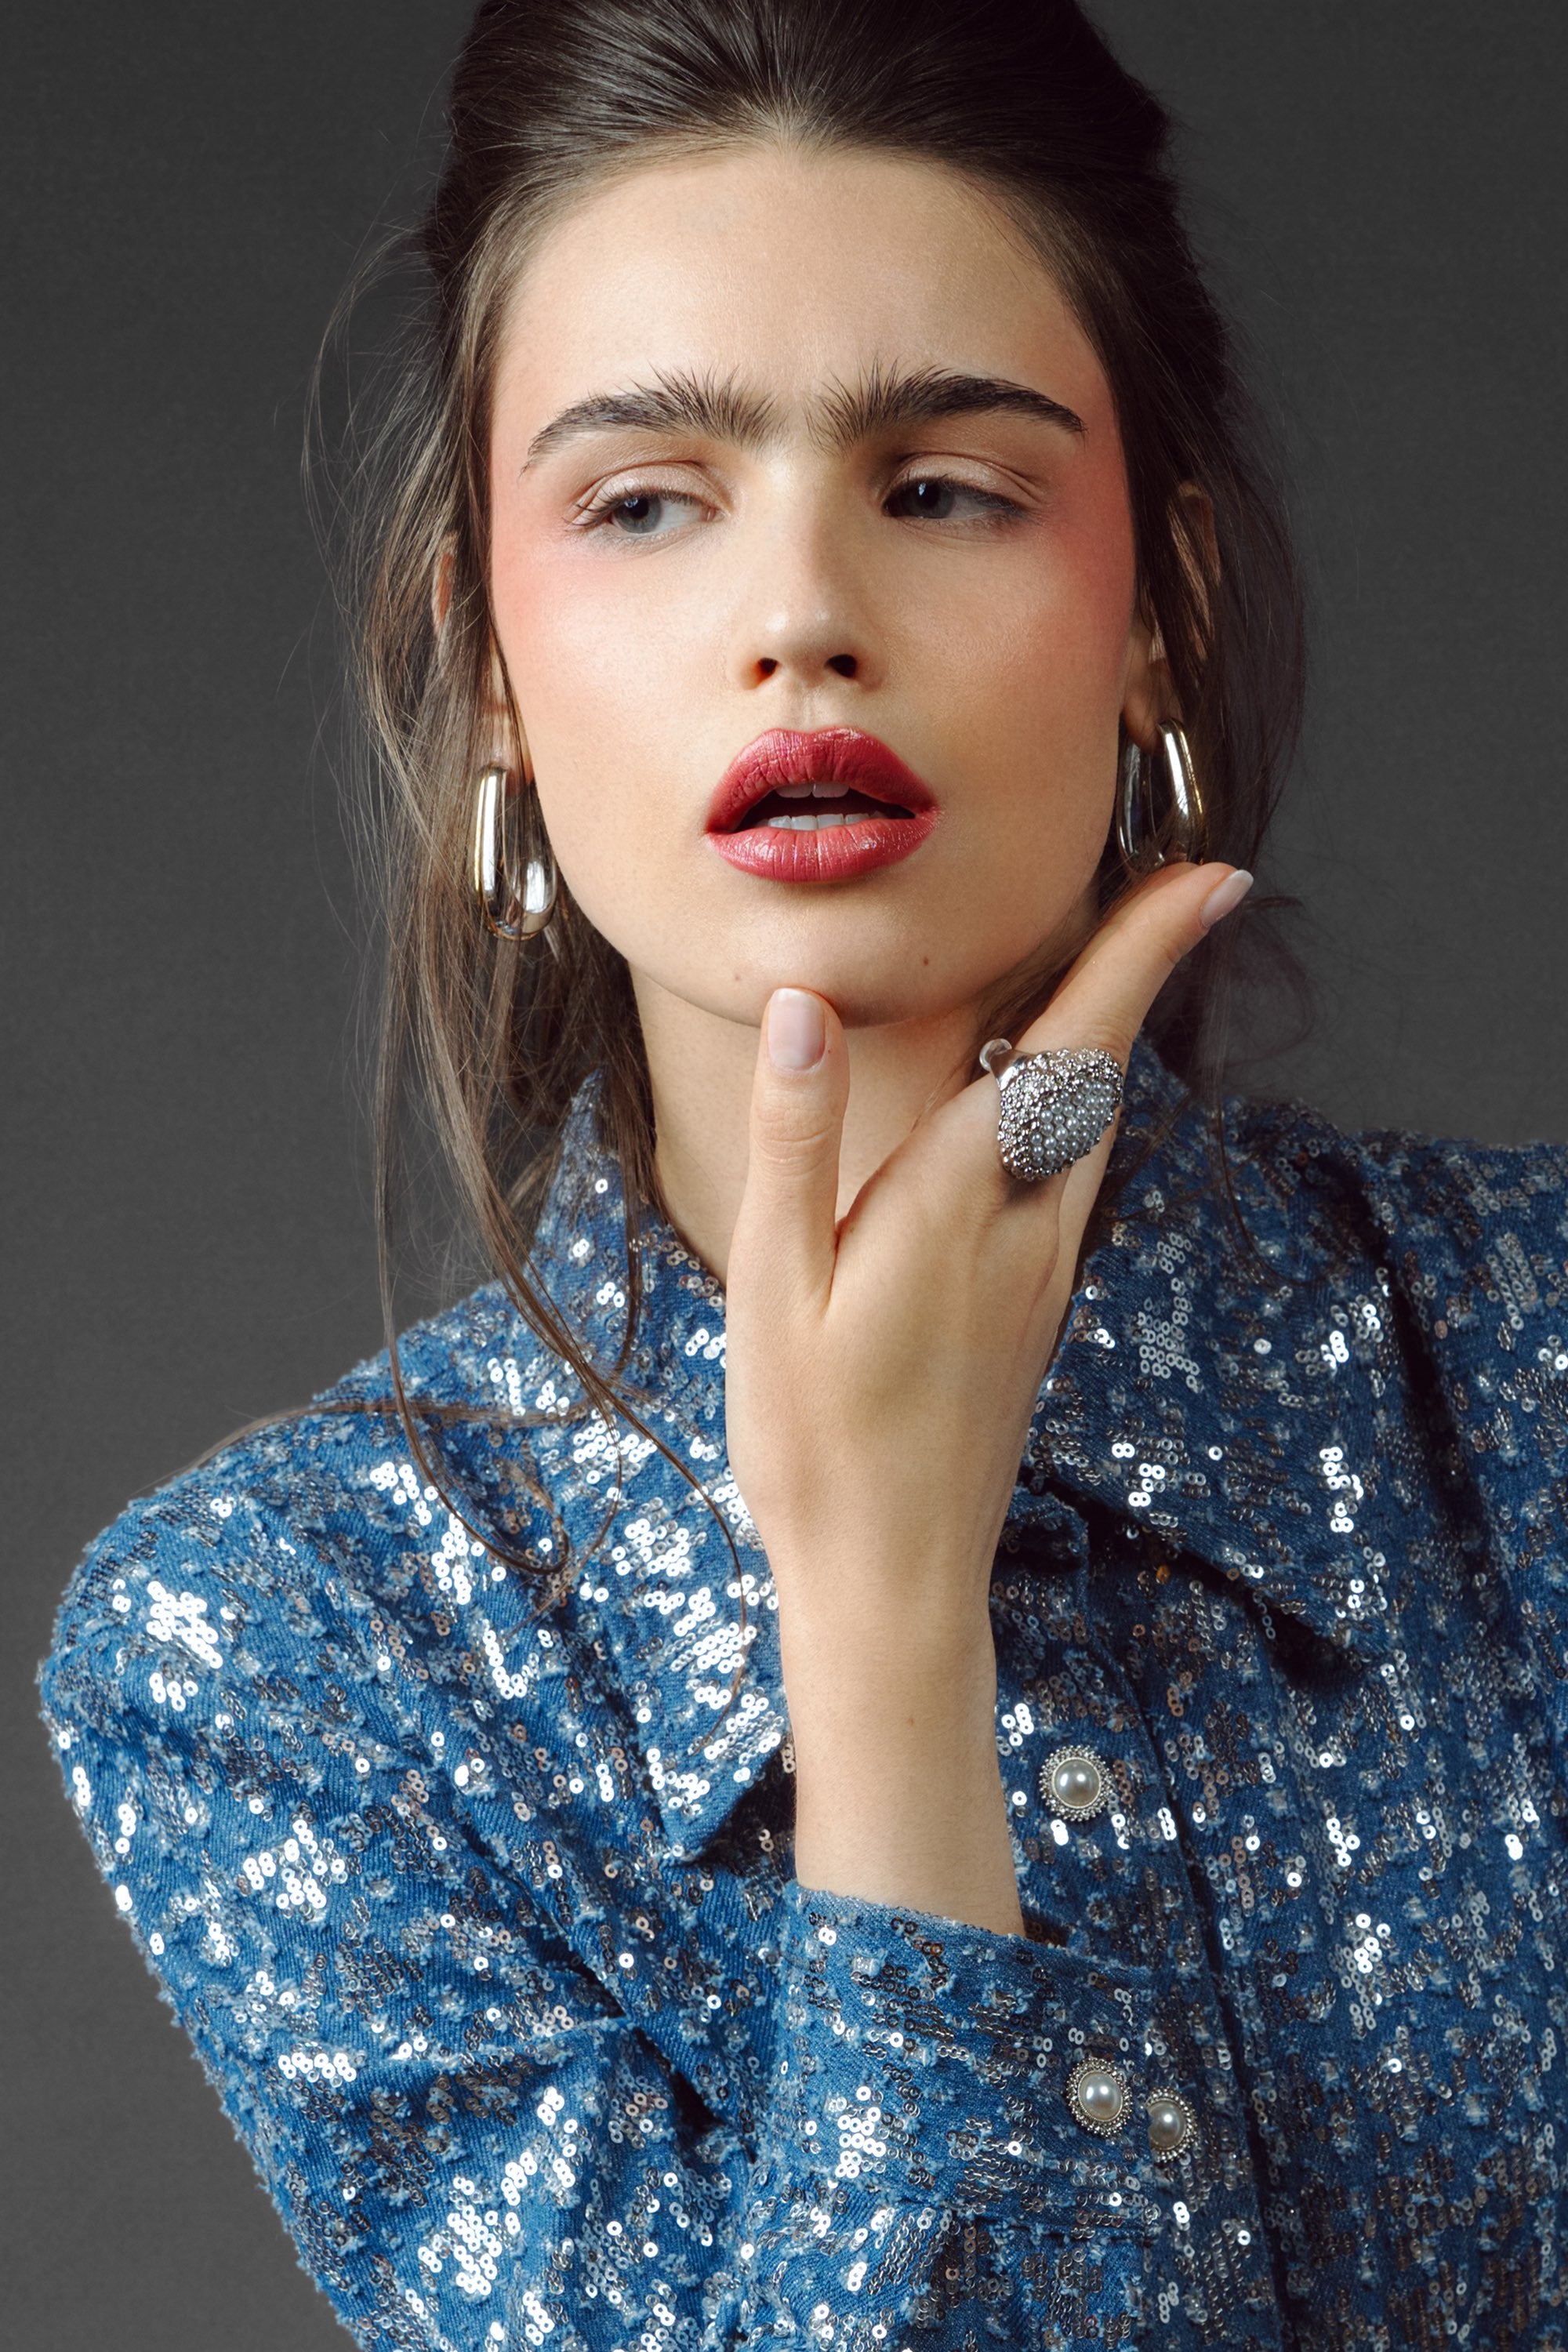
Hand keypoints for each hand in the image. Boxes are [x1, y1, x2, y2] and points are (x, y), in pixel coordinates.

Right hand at [723, 858, 1251, 1931]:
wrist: (893, 1578)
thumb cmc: (815, 1442)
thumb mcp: (774, 1287)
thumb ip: (796, 1139)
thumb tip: (803, 1008)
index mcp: (960, 1203)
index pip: (1068, 1046)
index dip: (1141, 955)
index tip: (1212, 879)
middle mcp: (1026, 1225)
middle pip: (1101, 1071)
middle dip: (1138, 970)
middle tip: (1176, 884)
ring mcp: (1041, 1271)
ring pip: (1093, 1125)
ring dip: (1109, 1036)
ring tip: (1111, 960)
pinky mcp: (1033, 1307)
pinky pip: (1069, 1173)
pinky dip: (1071, 1104)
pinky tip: (1041, 1099)